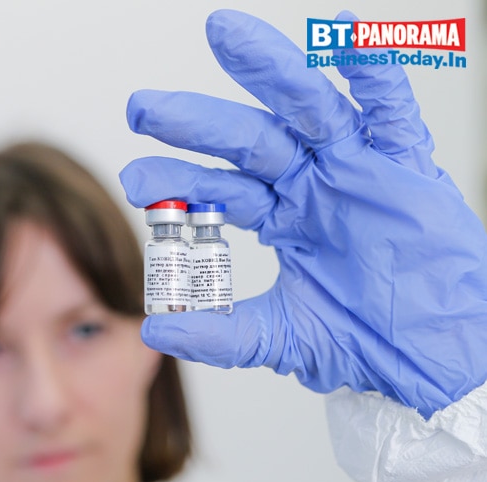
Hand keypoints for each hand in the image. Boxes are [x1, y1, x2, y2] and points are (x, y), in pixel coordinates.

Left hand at [119, 9, 486, 417]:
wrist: (436, 357)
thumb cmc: (368, 341)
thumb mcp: (284, 338)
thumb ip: (221, 336)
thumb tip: (154, 330)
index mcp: (281, 218)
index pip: (219, 188)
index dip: (178, 179)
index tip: (135, 179)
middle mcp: (312, 184)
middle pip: (248, 139)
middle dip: (196, 121)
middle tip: (143, 108)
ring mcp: (357, 169)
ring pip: (309, 108)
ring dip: (271, 71)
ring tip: (224, 35)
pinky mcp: (406, 167)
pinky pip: (392, 113)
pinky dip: (375, 75)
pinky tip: (345, 36)